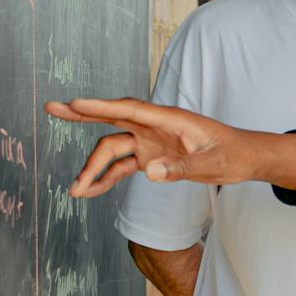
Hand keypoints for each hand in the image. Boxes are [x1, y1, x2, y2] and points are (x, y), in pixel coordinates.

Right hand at [43, 98, 295, 197]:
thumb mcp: (212, 163)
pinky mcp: (150, 157)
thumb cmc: (232, 154)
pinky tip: (90, 192)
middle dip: (81, 115)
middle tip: (51, 107)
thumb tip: (148, 171)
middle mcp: (154, 127)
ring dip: (93, 168)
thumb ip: (181, 167)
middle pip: (111, 119)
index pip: (129, 109)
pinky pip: (122, 167)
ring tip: (75, 192)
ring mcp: (150, 142)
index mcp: (169, 119)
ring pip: (112, 149)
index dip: (101, 106)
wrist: (244, 158)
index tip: (76, 103)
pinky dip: (106, 179)